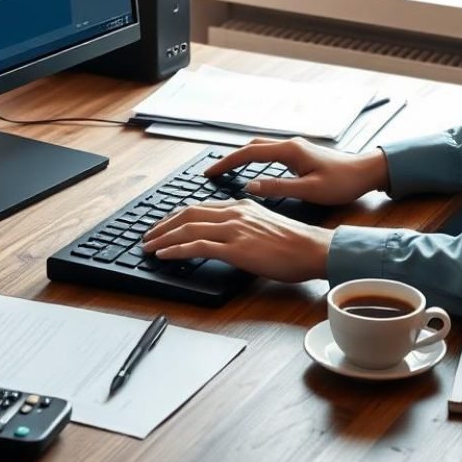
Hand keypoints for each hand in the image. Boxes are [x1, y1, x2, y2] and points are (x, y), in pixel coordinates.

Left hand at [142, 199, 333, 282]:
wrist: (313, 249)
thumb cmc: (295, 244)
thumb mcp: (265, 226)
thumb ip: (244, 226)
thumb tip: (228, 237)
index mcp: (241, 206)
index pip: (199, 208)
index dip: (175, 216)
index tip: (162, 225)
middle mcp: (234, 213)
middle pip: (187, 214)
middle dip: (162, 225)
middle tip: (147, 235)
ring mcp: (234, 229)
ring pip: (187, 228)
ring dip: (163, 238)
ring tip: (148, 247)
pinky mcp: (235, 248)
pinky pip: (197, 246)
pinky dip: (175, 250)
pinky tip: (164, 255)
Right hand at [205, 137, 389, 205]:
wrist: (366, 172)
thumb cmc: (343, 182)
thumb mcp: (310, 190)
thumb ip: (278, 188)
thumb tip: (250, 187)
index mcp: (290, 151)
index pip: (248, 154)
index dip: (226, 163)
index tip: (210, 173)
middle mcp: (290, 145)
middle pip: (250, 147)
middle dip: (229, 158)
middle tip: (212, 172)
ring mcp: (295, 148)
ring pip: (259, 148)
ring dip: (241, 157)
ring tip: (225, 171)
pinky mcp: (300, 154)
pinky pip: (269, 152)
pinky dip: (254, 159)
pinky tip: (251, 169)